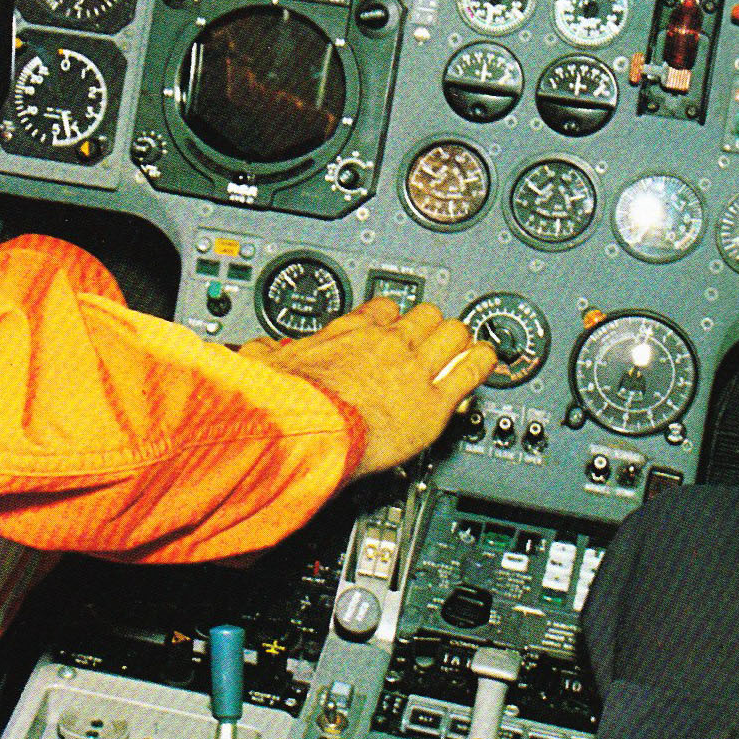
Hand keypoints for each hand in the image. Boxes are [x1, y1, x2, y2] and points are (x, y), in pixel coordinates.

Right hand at [254, 297, 499, 477]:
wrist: (308, 430)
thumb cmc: (287, 401)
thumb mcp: (264, 366)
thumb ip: (265, 354)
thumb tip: (253, 349)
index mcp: (349, 333)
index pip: (383, 308)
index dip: (392, 315)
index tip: (392, 323)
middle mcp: (387, 344)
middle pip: (425, 316)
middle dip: (430, 325)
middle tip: (430, 337)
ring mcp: (414, 371)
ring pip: (453, 334)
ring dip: (458, 339)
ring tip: (461, 347)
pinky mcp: (434, 403)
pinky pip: (471, 370)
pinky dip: (482, 363)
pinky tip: (486, 362)